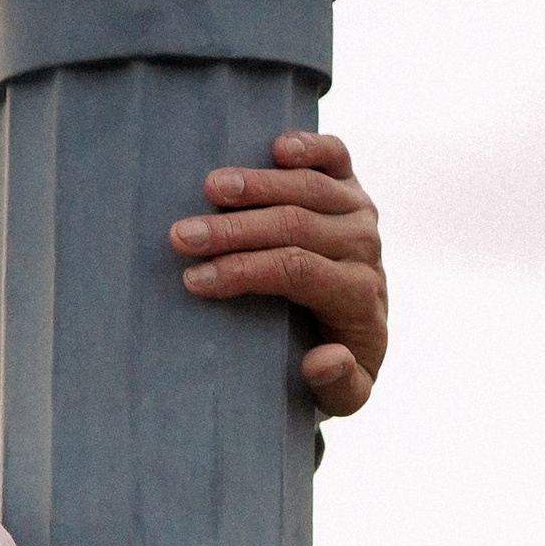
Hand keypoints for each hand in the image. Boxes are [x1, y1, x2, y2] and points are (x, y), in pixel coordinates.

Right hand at [168, 130, 385, 417]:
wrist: (355, 335)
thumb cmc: (328, 368)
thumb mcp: (339, 399)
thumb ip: (339, 388)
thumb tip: (325, 356)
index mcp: (358, 298)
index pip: (299, 271)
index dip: (245, 272)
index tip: (194, 281)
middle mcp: (365, 249)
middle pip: (297, 226)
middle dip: (234, 231)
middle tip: (179, 235)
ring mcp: (360, 213)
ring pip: (309, 188)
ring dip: (256, 184)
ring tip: (208, 186)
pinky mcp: (352, 188)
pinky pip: (337, 158)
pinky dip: (311, 148)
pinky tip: (277, 146)